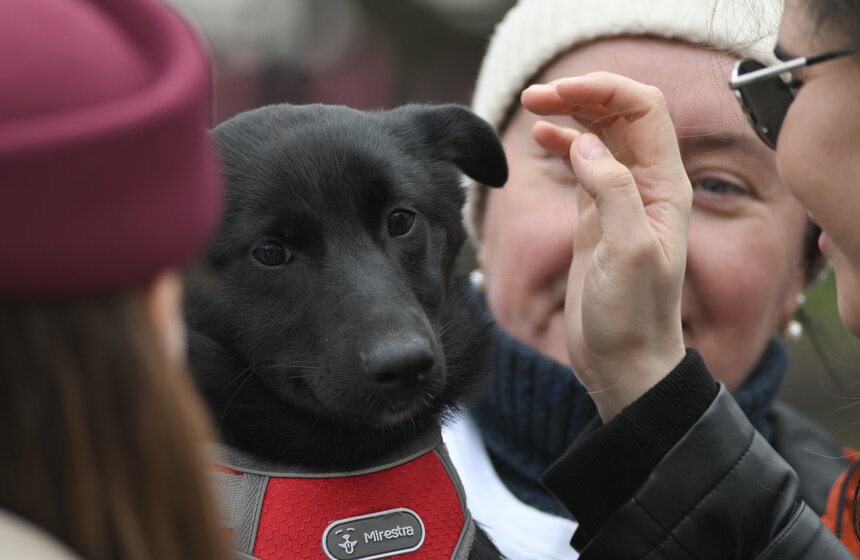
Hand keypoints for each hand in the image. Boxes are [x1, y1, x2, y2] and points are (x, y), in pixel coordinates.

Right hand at [521, 73, 691, 420]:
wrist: (624, 360)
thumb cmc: (633, 316)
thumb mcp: (628, 252)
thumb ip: (611, 192)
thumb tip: (585, 143)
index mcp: (665, 186)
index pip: (644, 110)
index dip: (605, 89)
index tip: (561, 92)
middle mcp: (646, 185)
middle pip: (619, 115)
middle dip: (581, 95)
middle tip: (535, 96)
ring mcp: (620, 199)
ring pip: (599, 136)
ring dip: (569, 114)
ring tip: (532, 107)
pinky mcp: (596, 218)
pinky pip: (582, 165)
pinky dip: (562, 144)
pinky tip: (540, 137)